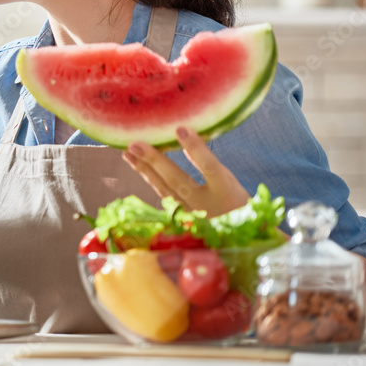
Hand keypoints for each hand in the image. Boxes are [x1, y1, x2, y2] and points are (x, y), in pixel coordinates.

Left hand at [122, 126, 250, 216]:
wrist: (238, 237)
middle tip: (135, 144)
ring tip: (128, 152)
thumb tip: (183, 139)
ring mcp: (190, 214)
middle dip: (154, 161)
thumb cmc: (235, 203)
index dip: (195, 149)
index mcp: (226, 193)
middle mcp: (205, 205)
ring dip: (144, 169)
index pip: (210, 168)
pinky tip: (138, 165)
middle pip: (177, 181)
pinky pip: (162, 194)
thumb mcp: (230, 182)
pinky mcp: (179, 218)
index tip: (180, 129)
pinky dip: (149, 178)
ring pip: (163, 188)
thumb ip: (208, 164)